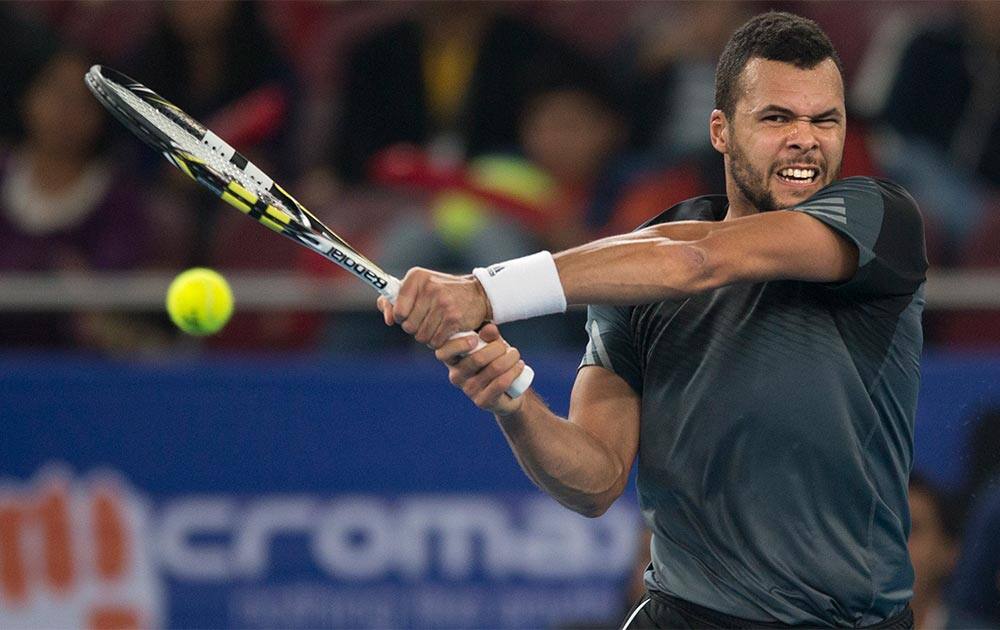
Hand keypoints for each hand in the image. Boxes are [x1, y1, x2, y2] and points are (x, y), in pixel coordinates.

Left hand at [376, 267, 490, 347]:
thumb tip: (387, 317)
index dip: (401, 317)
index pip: (398, 310)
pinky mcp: (453, 319)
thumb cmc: (443, 291)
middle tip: (426, 320)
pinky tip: (444, 331)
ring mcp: (442, 304)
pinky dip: (438, 341)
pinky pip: (435, 342)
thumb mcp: (419, 286)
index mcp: (417, 277)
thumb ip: (395, 298)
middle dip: (415, 328)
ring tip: (436, 325)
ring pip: (421, 336)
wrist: (478, 293)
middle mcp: (429, 288)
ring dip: (427, 336)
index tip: (409, 314)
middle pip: (408, 326)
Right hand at [434, 324, 525, 415]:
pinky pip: (500, 383)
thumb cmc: (494, 360)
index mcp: (452, 360)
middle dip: (498, 348)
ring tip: (516, 356)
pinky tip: (519, 366)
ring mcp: (468, 390)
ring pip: (494, 369)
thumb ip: (488, 333)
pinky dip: (513, 372)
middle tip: (510, 349)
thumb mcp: (490, 343)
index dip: (458, 344)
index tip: (475, 339)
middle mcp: (456, 376)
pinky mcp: (482, 401)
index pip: (443, 352)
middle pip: (477, 358)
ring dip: (510, 359)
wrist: (508, 389)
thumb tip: (490, 329)